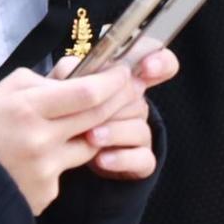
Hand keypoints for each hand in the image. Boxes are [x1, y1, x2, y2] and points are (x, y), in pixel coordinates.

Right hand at [0, 65, 135, 214]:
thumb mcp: (1, 94)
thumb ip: (40, 82)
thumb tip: (76, 73)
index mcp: (26, 108)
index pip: (88, 93)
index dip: (113, 82)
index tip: (123, 73)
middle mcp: (41, 139)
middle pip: (99, 115)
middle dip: (120, 99)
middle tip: (130, 89)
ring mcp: (47, 168)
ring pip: (93, 143)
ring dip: (99, 130)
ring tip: (91, 120)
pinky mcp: (48, 191)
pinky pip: (71, 168)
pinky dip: (68, 158)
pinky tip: (51, 155)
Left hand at [76, 49, 178, 179]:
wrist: (66, 157)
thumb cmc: (67, 116)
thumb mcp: (62, 91)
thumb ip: (68, 75)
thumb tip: (72, 71)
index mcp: (126, 83)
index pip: (162, 65)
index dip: (161, 63)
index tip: (147, 67)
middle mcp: (138, 106)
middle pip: (140, 100)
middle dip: (118, 106)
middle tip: (93, 111)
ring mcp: (140, 134)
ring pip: (139, 129)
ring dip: (114, 132)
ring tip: (90, 137)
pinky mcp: (141, 161)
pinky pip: (142, 158)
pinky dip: (121, 158)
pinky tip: (101, 159)